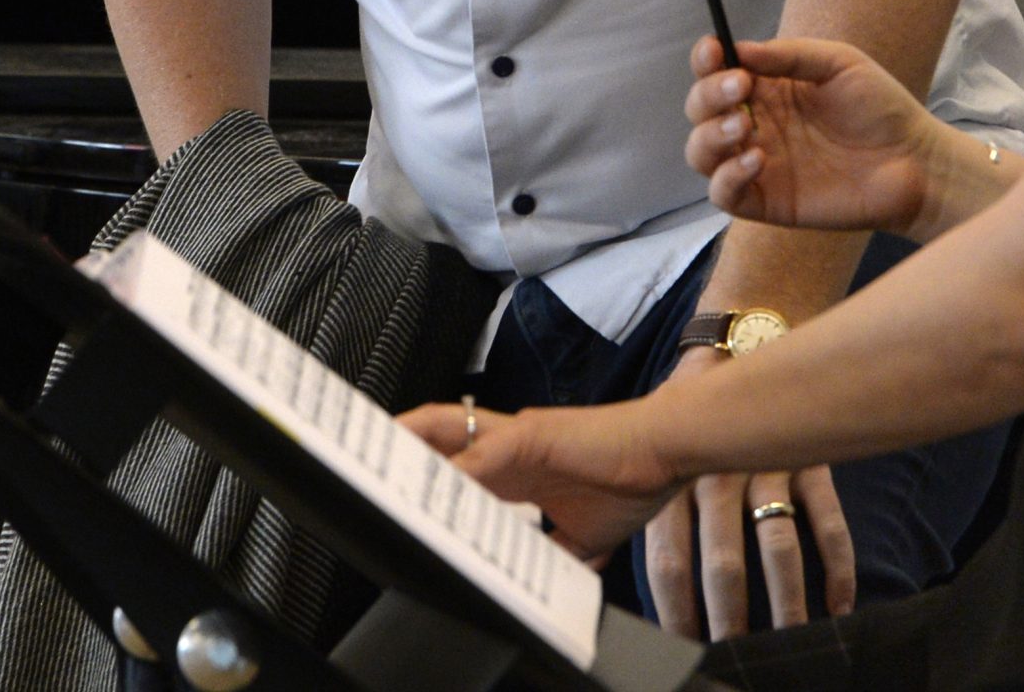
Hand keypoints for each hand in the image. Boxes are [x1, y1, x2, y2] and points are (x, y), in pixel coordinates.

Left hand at [398, 398, 678, 566]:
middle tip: (355, 467)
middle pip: (436, 437)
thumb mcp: (582, 537)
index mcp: (517, 467)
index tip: (391, 497)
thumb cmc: (632, 481)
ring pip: (446, 438)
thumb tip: (535, 589)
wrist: (668, 451)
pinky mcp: (530, 435)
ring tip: (372, 474)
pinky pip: (480, 457)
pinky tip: (429, 489)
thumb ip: (552, 554)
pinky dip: (452, 474)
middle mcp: (508, 446)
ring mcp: (516, 436)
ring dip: (410, 458)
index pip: (456, 466)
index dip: (423, 476)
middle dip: (396, 447)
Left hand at [640, 347, 855, 637]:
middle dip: (728, 615)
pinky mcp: (811, 463)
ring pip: (778, 546)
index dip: (676, 611)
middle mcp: (718, 477)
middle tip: (732, 653)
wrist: (740, 342)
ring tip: (788, 638)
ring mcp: (769, 469)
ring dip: (786, 601)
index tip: (683, 646)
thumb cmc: (687, 415)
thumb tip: (587, 569)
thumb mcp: (654, 454)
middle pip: (724, 561)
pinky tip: (838, 605)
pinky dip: (837, 567)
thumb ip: (639, 514)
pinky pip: (829, 521)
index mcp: (674, 482)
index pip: (670, 561)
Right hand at [684, 34, 940, 233]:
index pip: (717, 71)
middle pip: (700, 109)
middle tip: (741, 88)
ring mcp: (758, 164)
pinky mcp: (767, 202)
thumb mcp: (838, 63)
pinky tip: (759, 159)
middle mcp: (756, 124)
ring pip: (700, 152)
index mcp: (768, 88)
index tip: (715, 50)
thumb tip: (737, 49)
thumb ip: (788, 55)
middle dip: (708, 95)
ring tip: (745, 126)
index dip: (706, 60)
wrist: (913, 161)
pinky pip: (723, 193)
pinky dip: (728, 176)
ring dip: (710, 135)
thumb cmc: (881, 107)